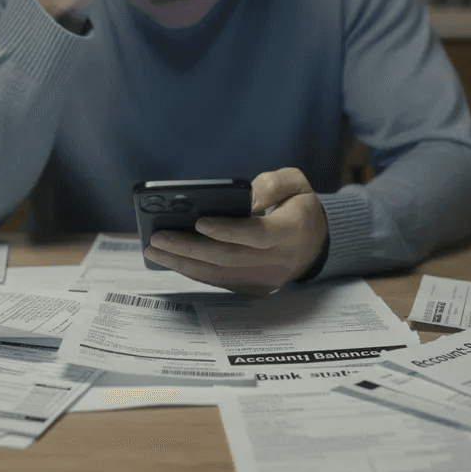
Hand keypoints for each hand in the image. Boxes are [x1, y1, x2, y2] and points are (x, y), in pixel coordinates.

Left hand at [144, 168, 328, 296]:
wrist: (316, 244)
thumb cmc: (300, 207)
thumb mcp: (297, 183)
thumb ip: (272, 185)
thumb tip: (245, 198)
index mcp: (291, 231)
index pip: (255, 235)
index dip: (227, 230)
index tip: (199, 221)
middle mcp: (277, 261)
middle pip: (228, 258)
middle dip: (189, 248)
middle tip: (158, 238)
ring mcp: (264, 279)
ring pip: (218, 274)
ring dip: (183, 264)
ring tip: (154, 250)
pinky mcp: (252, 288)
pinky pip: (219, 281)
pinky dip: (193, 271)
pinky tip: (171, 259)